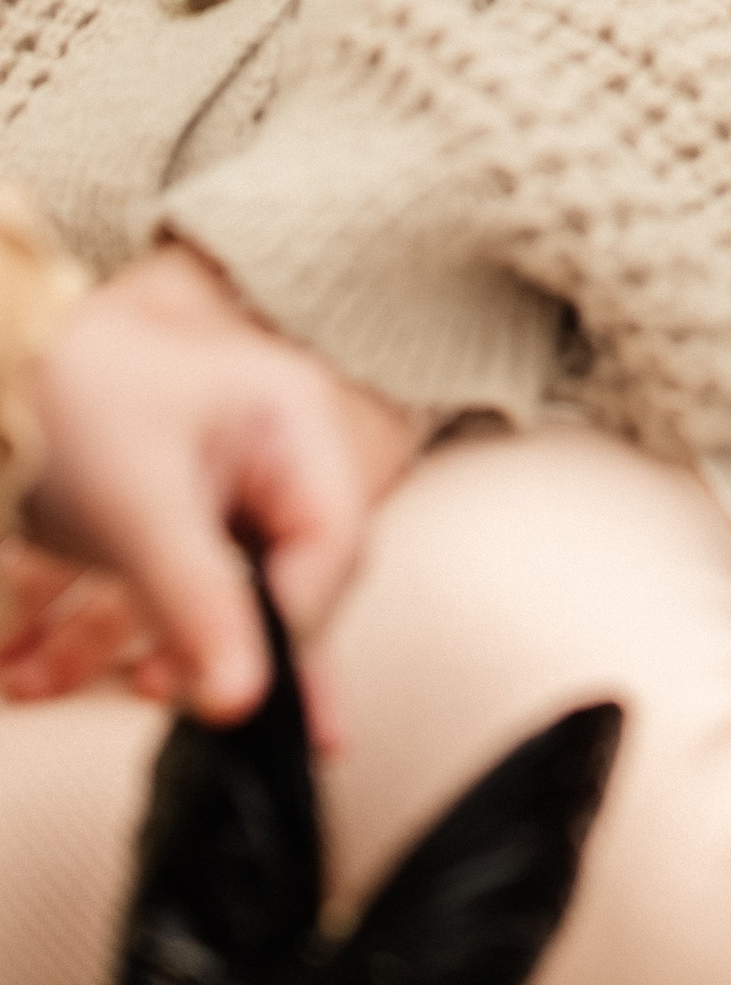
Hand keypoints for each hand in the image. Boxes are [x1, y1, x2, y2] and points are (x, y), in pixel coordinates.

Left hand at [19, 243, 428, 720]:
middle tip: (155, 705)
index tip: (232, 691)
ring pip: (199, 598)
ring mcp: (216, 485)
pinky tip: (28, 668)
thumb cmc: (79, 394)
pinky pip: (146, 591)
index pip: (331, 546)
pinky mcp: (161, 513)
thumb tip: (246, 704)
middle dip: (204, 653)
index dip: (292, 626)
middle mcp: (270, 454)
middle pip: (278, 582)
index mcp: (294, 424)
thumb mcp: (141, 506)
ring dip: (121, 650)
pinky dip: (88, 633)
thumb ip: (200, 605)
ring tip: (49, 681)